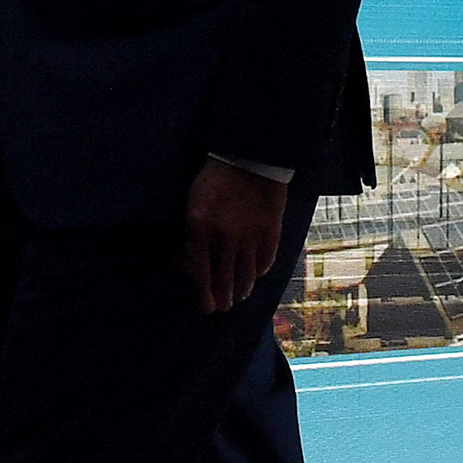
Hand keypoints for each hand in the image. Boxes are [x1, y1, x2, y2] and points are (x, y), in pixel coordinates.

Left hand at [182, 158, 289, 314]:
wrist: (251, 155)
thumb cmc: (215, 178)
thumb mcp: (193, 203)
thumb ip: (192, 234)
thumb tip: (191, 264)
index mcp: (199, 227)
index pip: (200, 273)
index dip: (203, 294)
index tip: (206, 307)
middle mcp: (224, 237)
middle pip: (224, 279)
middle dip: (224, 298)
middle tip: (224, 307)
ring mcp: (250, 235)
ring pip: (246, 275)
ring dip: (243, 289)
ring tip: (241, 295)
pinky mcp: (271, 231)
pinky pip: (265, 260)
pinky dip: (260, 270)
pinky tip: (257, 273)